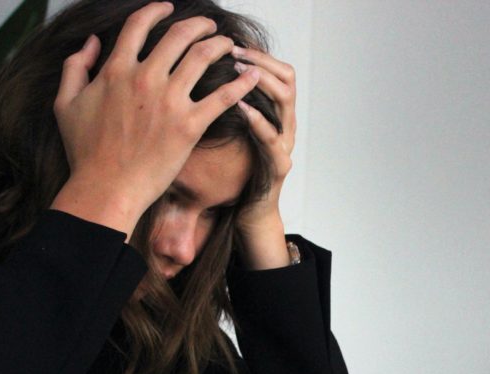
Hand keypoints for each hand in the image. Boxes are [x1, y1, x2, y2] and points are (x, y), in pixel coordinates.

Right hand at [50, 2, 259, 236]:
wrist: (107, 188)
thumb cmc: (85, 152)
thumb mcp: (65, 104)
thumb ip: (75, 67)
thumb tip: (91, 43)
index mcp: (116, 69)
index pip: (140, 25)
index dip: (156, 10)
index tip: (169, 8)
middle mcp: (145, 78)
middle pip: (178, 35)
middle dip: (199, 25)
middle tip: (210, 26)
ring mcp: (169, 101)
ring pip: (202, 57)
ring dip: (220, 45)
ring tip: (230, 45)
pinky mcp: (189, 127)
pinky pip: (222, 97)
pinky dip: (240, 83)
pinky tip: (253, 76)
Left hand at [231, 46, 296, 268]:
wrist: (248, 213)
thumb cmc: (237, 173)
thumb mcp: (232, 133)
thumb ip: (228, 107)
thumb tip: (203, 76)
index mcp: (276, 116)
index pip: (279, 72)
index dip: (260, 54)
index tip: (234, 44)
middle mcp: (286, 126)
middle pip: (287, 79)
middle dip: (260, 61)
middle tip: (234, 52)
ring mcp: (285, 145)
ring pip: (285, 102)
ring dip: (261, 82)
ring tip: (237, 72)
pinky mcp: (279, 166)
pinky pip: (272, 138)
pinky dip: (257, 120)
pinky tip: (240, 107)